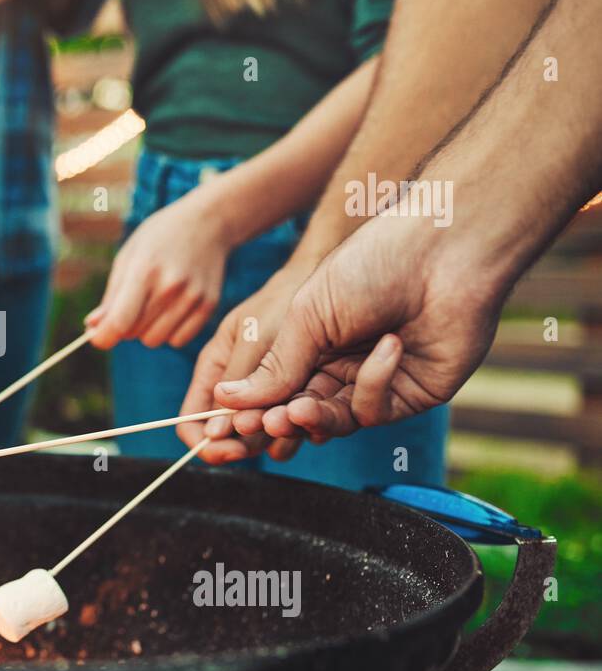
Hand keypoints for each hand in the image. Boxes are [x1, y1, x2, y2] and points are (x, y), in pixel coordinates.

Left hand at [85, 189, 230, 350]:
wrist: (207, 222)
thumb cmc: (160, 238)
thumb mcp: (128, 257)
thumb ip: (111, 296)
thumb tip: (92, 328)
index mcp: (145, 270)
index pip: (120, 322)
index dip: (103, 337)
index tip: (97, 338)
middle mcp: (170, 286)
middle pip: (135, 333)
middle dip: (125, 326)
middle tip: (130, 305)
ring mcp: (193, 297)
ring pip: (156, 340)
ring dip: (147, 330)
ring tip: (152, 304)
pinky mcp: (209, 305)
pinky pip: (178, 340)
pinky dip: (169, 332)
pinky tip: (171, 310)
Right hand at [176, 261, 313, 463]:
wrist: (331, 284)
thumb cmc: (286, 301)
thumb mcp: (254, 338)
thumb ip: (238, 382)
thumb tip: (213, 429)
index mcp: (217, 371)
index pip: (192, 421)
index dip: (206, 442)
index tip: (230, 448)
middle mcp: (241, 390)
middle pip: (230, 438)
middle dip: (248, 442)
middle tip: (276, 427)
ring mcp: (271, 396)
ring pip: (265, 439)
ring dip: (282, 439)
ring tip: (301, 419)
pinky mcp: (301, 399)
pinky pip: (297, 430)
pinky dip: (308, 430)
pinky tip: (321, 417)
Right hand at [213, 215, 502, 438]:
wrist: (444, 247)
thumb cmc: (371, 264)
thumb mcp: (307, 315)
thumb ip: (274, 365)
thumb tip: (226, 398)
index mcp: (311, 343)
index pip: (274, 388)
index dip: (253, 407)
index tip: (231, 420)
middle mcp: (342, 366)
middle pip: (300, 411)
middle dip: (277, 419)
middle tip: (260, 424)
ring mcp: (378, 382)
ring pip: (335, 421)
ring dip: (312, 418)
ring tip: (295, 409)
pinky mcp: (414, 394)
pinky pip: (376, 410)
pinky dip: (374, 384)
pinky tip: (386, 347)